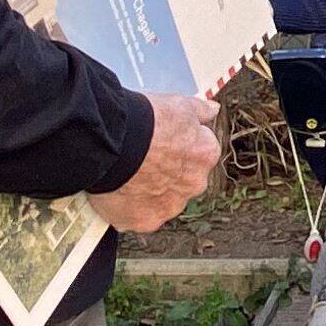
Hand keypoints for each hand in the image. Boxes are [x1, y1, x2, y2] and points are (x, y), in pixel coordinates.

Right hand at [92, 93, 219, 233]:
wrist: (113, 143)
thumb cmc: (143, 122)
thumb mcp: (178, 104)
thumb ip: (199, 111)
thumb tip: (212, 110)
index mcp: (205, 155)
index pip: (200, 153)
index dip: (179, 147)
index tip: (163, 143)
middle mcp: (193, 184)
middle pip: (183, 181)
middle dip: (167, 174)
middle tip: (143, 160)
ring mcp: (170, 206)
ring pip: (162, 201)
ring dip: (149, 193)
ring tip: (126, 176)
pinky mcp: (145, 221)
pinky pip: (139, 216)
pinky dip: (129, 209)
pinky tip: (116, 192)